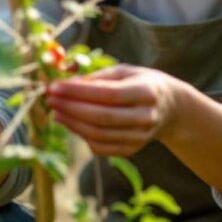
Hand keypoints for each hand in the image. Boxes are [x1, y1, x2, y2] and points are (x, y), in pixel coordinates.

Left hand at [46, 64, 184, 156]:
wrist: (171, 108)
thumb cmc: (142, 83)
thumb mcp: (125, 71)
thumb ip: (98, 77)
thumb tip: (67, 83)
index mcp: (146, 92)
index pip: (108, 94)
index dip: (78, 92)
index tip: (55, 87)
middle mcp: (146, 117)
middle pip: (102, 117)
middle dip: (71, 108)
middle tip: (50, 99)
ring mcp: (140, 137)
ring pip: (99, 135)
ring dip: (72, 123)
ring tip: (55, 111)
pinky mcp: (132, 149)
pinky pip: (101, 147)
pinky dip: (82, 135)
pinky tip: (70, 123)